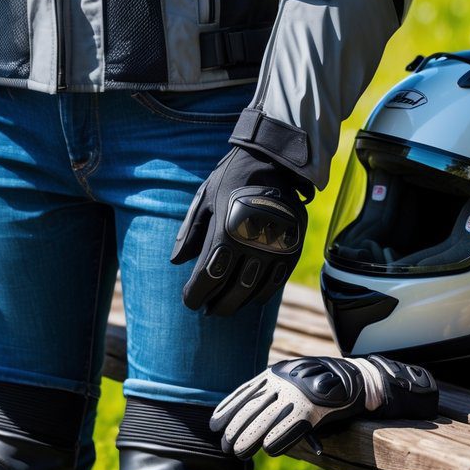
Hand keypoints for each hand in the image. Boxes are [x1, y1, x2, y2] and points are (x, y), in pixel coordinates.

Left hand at [170, 144, 309, 313]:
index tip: (189, 300)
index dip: (195, 294)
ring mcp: (275, 248)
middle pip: (230, 291)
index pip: (207, 278)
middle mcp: (252, 244)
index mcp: (225, 232)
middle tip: (206, 309)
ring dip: (237, 304)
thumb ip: (191, 232)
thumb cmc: (232, 177)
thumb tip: (176, 262)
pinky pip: (276, 282)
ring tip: (224, 305)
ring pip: (254, 291)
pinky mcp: (292, 248)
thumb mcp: (205, 198)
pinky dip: (261, 295)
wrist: (273, 160)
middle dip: (215, 304)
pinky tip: (249, 296)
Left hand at [210, 354, 437, 459]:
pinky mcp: (315, 407)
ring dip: (251, 436)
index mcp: (275, 372)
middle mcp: (284, 380)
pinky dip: (281, 437)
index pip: (245, 390)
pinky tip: (268, 449)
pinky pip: (293, 424)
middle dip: (236, 427)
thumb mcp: (292, 386)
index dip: (229, 407)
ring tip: (238, 452)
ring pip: (268, 417)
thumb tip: (250, 422)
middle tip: (224, 445)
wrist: (355, 380)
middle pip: (253, 406)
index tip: (214, 424)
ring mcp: (298, 392)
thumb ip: (274, 398)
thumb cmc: (320, 386)